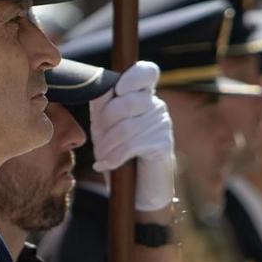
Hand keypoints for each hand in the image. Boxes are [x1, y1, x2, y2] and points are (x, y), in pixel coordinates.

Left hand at [88, 59, 176, 212]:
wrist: (136, 189)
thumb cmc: (119, 152)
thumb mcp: (104, 126)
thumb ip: (102, 104)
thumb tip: (100, 86)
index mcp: (141, 95)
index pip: (147, 72)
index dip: (133, 77)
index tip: (119, 90)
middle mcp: (155, 105)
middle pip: (128, 101)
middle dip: (106, 123)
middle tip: (98, 141)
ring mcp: (162, 123)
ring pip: (127, 127)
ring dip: (107, 146)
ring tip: (101, 157)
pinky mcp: (164, 144)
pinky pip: (133, 145)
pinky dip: (115, 157)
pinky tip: (107, 165)